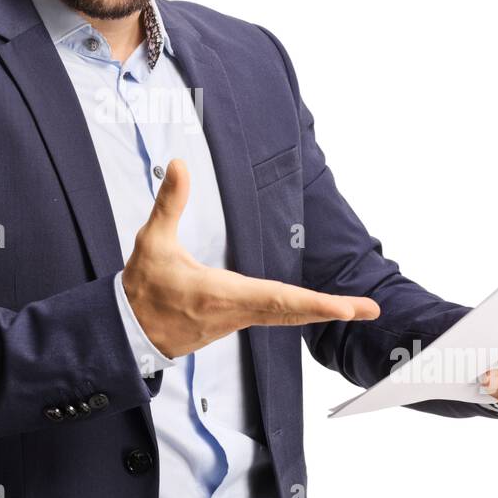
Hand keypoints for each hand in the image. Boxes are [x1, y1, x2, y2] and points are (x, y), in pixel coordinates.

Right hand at [122, 158, 379, 358]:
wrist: (128, 332)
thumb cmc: (142, 289)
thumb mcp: (152, 242)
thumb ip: (169, 202)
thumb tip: (179, 165)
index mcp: (221, 293)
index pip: (277, 298)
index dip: (314, 303)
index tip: (346, 308)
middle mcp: (235, 312)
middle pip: (292, 312)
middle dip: (332, 309)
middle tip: (369, 309)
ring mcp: (235, 321)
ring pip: (285, 316)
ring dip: (319, 311)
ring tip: (353, 308)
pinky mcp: (232, 323)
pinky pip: (273, 317)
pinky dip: (298, 313)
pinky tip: (314, 309)